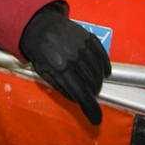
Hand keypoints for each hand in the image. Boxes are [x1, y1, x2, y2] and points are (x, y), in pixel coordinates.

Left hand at [19, 5, 110, 124]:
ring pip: (98, 71)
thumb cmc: (39, 50)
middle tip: (88, 93)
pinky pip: (102, 55)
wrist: (39, 24)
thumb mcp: (43, 72)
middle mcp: (73, 57)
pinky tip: (104, 72)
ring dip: (98, 81)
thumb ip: (61, 86)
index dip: (90, 109)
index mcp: (60, 68)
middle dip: (92, 92)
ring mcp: (82, 46)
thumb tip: (78, 99)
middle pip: (92, 83)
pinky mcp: (88, 37)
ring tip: (94, 84)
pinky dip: (105, 66)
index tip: (96, 119)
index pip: (80, 94)